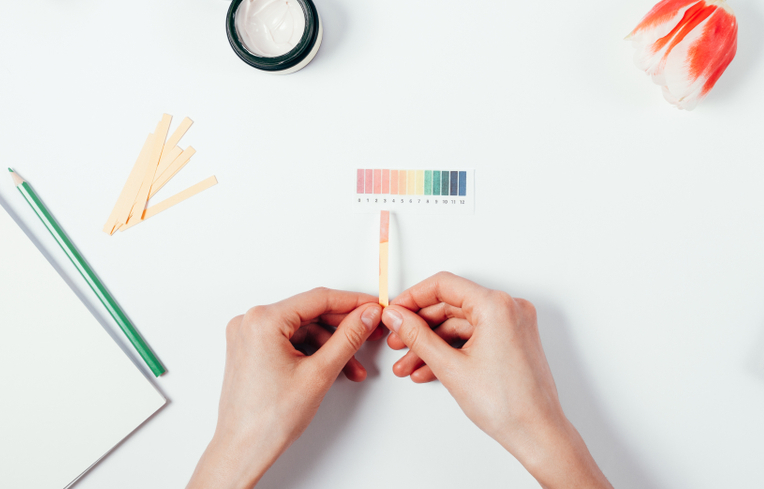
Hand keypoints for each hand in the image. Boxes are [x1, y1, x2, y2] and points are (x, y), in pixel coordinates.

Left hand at [188, 288, 383, 488]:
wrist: (243, 450)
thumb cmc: (268, 420)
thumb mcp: (319, 373)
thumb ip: (348, 338)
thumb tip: (365, 316)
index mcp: (262, 320)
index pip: (318, 298)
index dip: (352, 302)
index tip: (373, 307)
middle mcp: (251, 322)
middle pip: (310, 313)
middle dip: (343, 328)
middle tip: (370, 333)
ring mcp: (249, 336)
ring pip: (303, 330)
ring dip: (330, 346)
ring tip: (352, 367)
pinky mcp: (252, 349)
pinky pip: (290, 341)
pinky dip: (312, 353)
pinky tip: (332, 368)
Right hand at [382, 272, 611, 488]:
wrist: (537, 434)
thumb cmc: (508, 404)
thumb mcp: (450, 367)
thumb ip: (417, 336)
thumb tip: (397, 317)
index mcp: (496, 305)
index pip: (443, 285)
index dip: (413, 297)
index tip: (395, 311)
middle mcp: (508, 308)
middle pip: (451, 305)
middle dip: (420, 327)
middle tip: (398, 340)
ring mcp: (512, 324)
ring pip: (460, 325)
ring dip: (432, 344)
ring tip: (408, 363)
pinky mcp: (512, 340)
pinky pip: (474, 337)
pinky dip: (452, 350)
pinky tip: (429, 368)